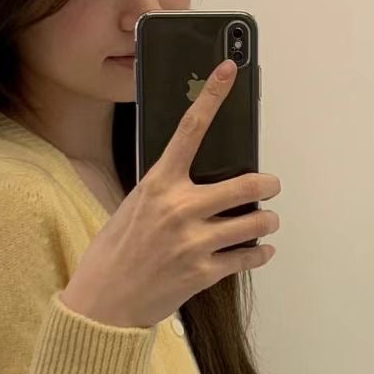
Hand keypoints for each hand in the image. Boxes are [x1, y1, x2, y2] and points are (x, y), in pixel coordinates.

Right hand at [62, 61, 281, 330]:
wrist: (103, 303)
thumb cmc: (115, 252)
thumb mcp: (133, 206)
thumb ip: (167, 189)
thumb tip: (200, 178)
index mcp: (158, 184)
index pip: (189, 128)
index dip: (211, 95)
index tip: (227, 70)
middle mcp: (179, 208)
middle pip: (246, 182)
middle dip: (267, 183)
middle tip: (269, 185)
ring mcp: (194, 241)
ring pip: (257, 221)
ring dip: (267, 220)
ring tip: (264, 222)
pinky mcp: (205, 272)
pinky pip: (251, 255)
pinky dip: (259, 252)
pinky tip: (257, 250)